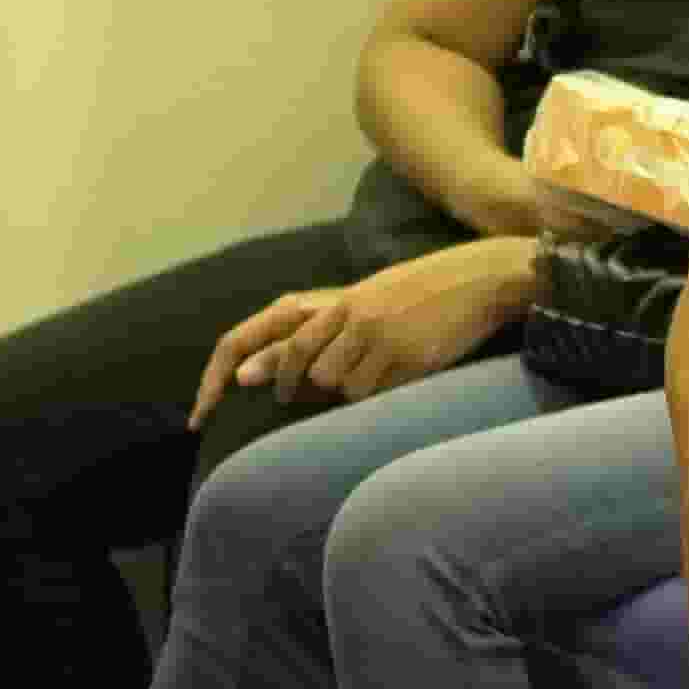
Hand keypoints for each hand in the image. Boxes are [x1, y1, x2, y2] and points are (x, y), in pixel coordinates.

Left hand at [190, 241, 533, 424]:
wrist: (479, 279)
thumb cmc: (419, 294)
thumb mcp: (366, 301)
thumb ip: (321, 333)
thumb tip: (267, 379)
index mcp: (335, 300)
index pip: (270, 339)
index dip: (236, 376)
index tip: (210, 409)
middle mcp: (349, 315)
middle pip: (302, 370)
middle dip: (295, 391)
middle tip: (293, 399)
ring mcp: (377, 336)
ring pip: (337, 387)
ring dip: (348, 391)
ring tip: (377, 371)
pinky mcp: (405, 356)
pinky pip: (373, 394)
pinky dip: (379, 395)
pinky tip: (401, 374)